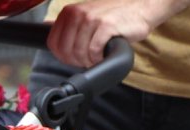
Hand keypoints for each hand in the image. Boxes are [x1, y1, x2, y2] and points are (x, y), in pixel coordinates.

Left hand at [47, 0, 189, 67]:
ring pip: (79, 53)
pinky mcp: (106, 26)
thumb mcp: (86, 15)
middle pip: (66, 51)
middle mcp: (78, 13)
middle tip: (88, 60)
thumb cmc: (114, 15)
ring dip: (89, 60)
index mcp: (69, 12)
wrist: (140, 8)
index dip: (63, 57)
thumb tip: (48, 32)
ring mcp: (92, 19)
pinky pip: (94, 51)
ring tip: (97, 56)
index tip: (75, 59)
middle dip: (76, 61)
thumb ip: (69, 25)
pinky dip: (98, 58)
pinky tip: (104, 54)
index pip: (54, 43)